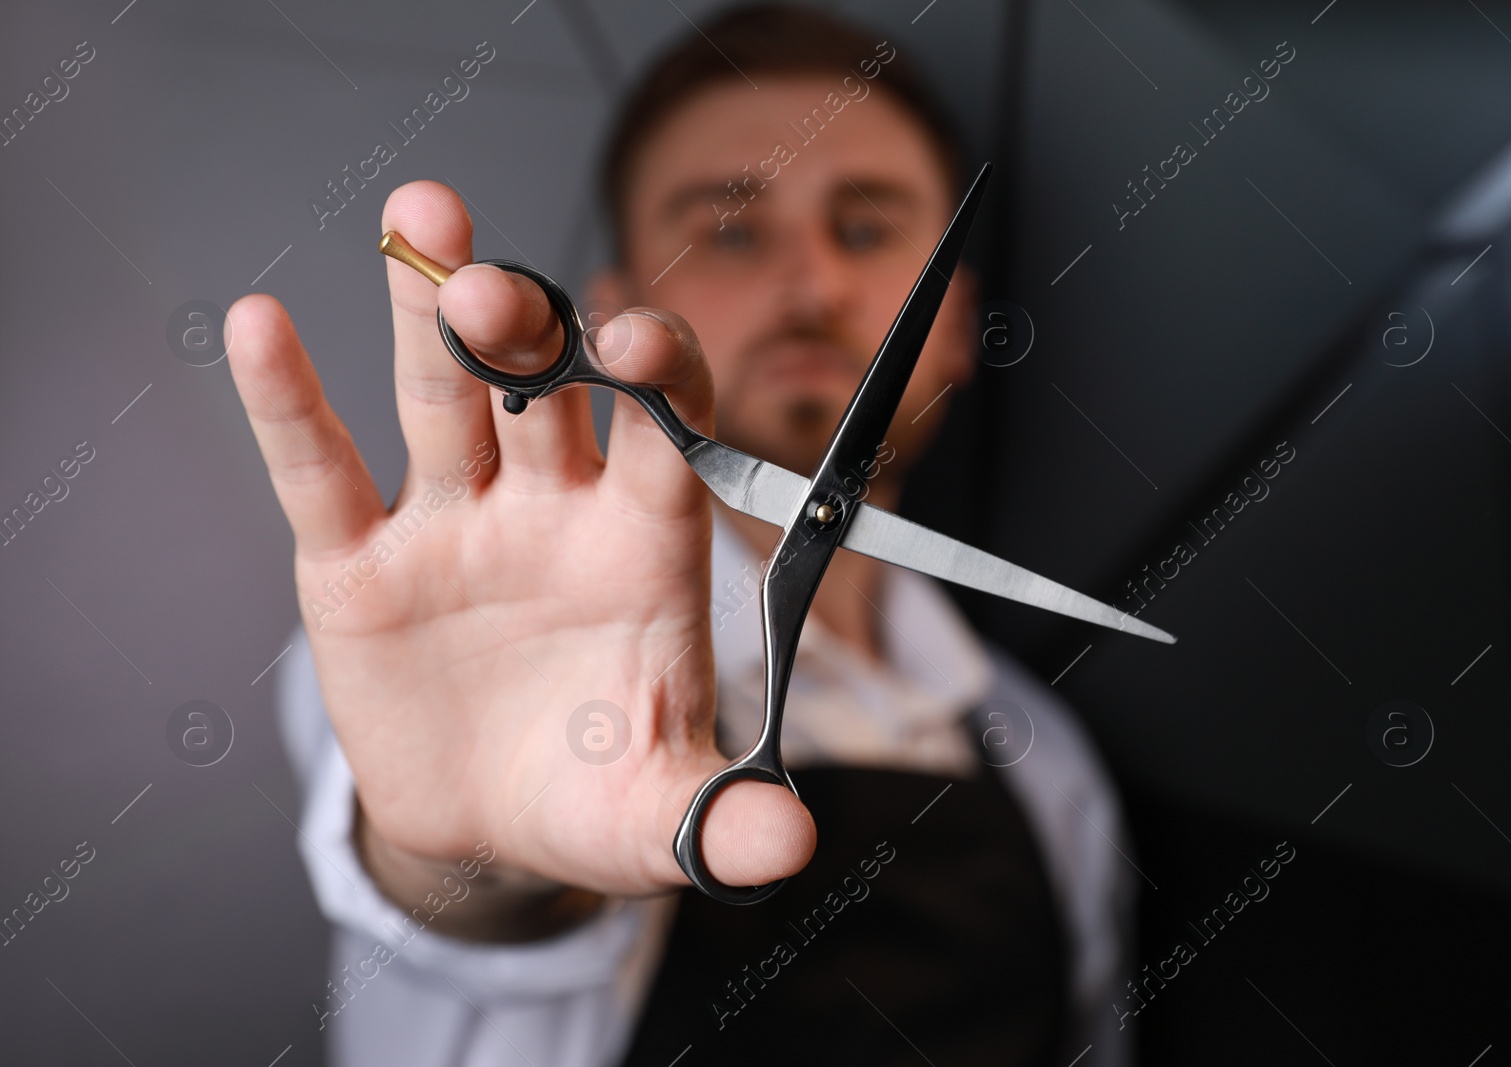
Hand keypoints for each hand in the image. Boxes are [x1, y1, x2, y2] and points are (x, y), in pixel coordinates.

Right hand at [226, 180, 814, 912]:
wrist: (490, 828)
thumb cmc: (591, 799)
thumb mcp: (660, 818)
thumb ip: (722, 821)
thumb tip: (789, 850)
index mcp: (640, 547)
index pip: (662, 438)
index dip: (658, 381)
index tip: (641, 344)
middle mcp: (552, 511)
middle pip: (548, 391)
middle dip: (531, 331)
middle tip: (500, 290)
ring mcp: (454, 526)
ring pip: (444, 396)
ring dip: (430, 310)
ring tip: (423, 216)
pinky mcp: (359, 563)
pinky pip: (322, 472)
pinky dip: (288, 405)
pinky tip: (259, 328)